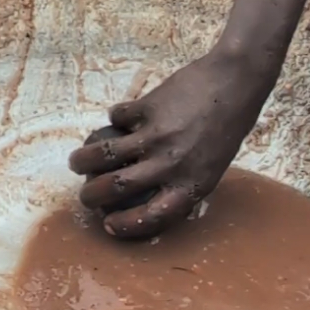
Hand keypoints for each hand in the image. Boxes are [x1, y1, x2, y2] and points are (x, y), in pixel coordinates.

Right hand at [68, 48, 274, 239]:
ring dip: (84, 160)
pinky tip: (117, 118)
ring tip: (76, 162)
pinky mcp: (147, 108)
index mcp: (192, 185)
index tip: (107, 225)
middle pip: (118, 187)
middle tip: (84, 195)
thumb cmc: (228, 128)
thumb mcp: (211, 164)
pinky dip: (114, 118)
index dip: (125, 225)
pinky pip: (118, 117)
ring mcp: (157, 135)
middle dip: (92, 194)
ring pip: (106, 153)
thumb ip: (181, 178)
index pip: (152, 217)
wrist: (233, 84)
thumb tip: (148, 188)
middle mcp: (172, 165)